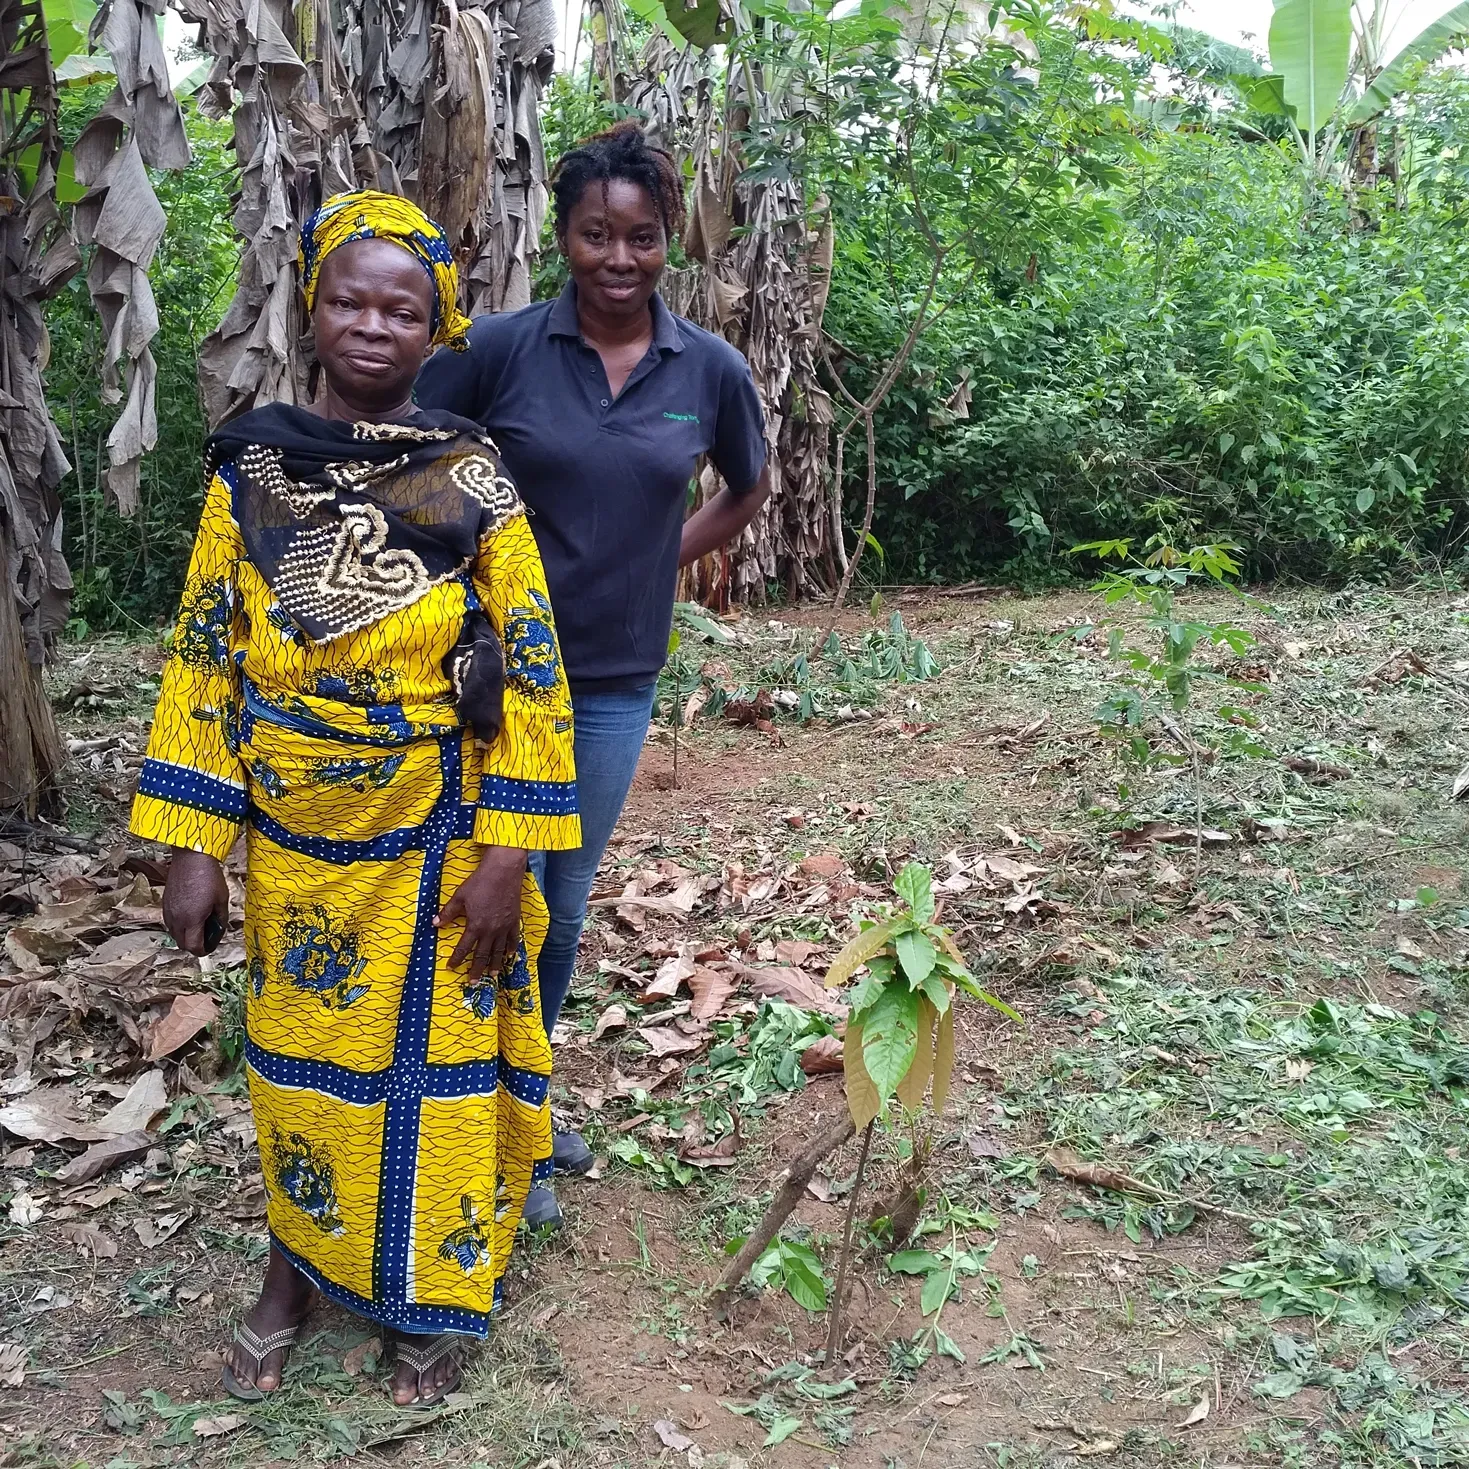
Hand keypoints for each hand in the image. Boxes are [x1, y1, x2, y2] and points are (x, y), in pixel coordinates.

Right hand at [163, 848, 229, 955]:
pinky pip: (170, 923)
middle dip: (194, 945)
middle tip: (207, 937)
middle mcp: (176, 919)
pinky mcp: (164, 903)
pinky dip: (179, 925)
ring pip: (174, 934)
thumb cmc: (208, 876)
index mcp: (191, 920)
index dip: (204, 950)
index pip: (194, 947)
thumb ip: (220, 918)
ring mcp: (168, 911)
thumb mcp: (222, 899)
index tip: (210, 946)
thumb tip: (219, 929)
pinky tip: (190, 914)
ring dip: (185, 935)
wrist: (190, 857)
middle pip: (182, 944)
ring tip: (199, 925)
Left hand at [435, 846, 526, 984]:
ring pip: (499, 951)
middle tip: (474, 982)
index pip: (464, 948)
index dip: (457, 959)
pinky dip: (511, 949)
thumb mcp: (459, 896)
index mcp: (475, 926)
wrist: (503, 872)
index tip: (452, 967)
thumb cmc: (480, 882)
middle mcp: (490, 931)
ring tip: (493, 975)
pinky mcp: (514, 921)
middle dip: (477, 969)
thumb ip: (448, 912)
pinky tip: (509, 956)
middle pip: (483, 955)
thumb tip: (435, 924)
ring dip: (495, 964)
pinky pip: (513, 939)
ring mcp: (504, 927)